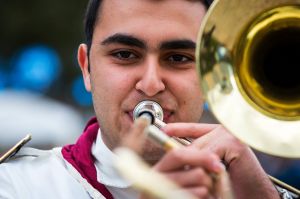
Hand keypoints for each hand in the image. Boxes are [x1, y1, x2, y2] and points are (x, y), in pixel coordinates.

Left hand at [162, 123, 280, 198]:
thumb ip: (199, 155)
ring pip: (200, 150)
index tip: (164, 130)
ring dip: (197, 166)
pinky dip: (207, 168)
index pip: (194, 128)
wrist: (255, 193)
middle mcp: (225, 130)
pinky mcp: (233, 143)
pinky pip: (209, 156)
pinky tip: (213, 176)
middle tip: (181, 170)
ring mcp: (230, 135)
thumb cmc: (234, 181)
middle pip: (195, 143)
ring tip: (201, 178)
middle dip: (187, 158)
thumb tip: (176, 153)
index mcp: (219, 133)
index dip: (178, 129)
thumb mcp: (211, 164)